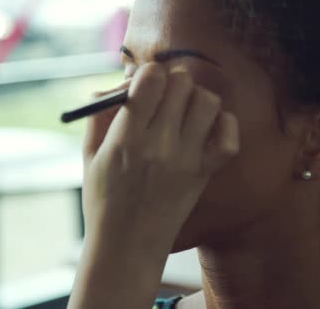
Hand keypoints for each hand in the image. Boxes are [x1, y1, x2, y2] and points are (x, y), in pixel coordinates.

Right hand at [81, 63, 238, 252]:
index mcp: (126, 138)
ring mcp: (186, 159)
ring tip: (185, 113)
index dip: (149, 72)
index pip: (151, 78)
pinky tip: (207, 129)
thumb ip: (102, 113)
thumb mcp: (90, 154)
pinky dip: (224, 124)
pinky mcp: (204, 173)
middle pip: (182, 83)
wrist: (127, 246)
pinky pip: (229, 136)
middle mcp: (159, 145)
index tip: (145, 84)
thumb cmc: (104, 199)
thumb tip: (122, 81)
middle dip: (173, 81)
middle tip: (166, 96)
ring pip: (208, 101)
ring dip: (197, 99)